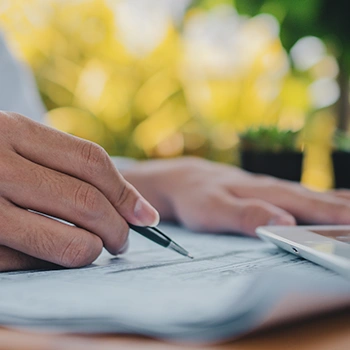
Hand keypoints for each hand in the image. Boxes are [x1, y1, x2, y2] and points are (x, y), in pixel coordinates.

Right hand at [0, 112, 158, 270]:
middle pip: (86, 203)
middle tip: (124, 240)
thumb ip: (68, 165)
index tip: (145, 216)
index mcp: (12, 130)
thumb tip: (137, 207)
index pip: (92, 162)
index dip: (126, 192)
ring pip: (68, 243)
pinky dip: (52, 264)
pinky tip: (51, 254)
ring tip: (96, 250)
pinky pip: (31, 265)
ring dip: (93, 251)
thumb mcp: (16, 142)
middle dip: (118, 228)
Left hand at [122, 157, 349, 235]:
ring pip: (303, 193)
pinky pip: (291, 194)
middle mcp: (267, 187)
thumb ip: (244, 215)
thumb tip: (284, 222)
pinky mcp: (259, 191)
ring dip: (331, 201)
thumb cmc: (194, 197)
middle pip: (310, 197)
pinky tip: (322, 202)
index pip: (304, 204)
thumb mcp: (213, 209)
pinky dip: (312, 198)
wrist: (179, 181)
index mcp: (261, 192)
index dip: (331, 214)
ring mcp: (264, 188)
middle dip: (340, 207)